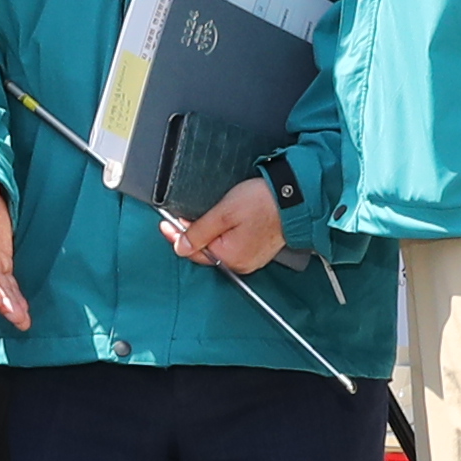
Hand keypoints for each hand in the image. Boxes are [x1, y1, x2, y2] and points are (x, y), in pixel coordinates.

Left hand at [167, 175, 286, 274]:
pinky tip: (219, 224)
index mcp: (230, 257)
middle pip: (205, 252)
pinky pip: (232, 246)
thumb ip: (199, 232)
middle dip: (190, 236)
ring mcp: (250, 259)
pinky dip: (222, 236)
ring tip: (198, 219)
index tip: (165, 223)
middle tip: (179, 218)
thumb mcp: (224, 213)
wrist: (295, 196)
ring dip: (206, 235)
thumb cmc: (262, 202)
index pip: (193, 252)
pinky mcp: (257, 251)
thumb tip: (180, 247)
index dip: (177, 236)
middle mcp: (240, 264)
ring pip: (218, 249)